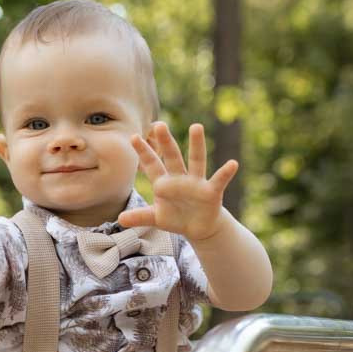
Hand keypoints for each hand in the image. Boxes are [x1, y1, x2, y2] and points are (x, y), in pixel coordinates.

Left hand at [118, 122, 237, 244]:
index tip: (133, 137)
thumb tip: (120, 219)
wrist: (198, 227)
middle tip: (158, 124)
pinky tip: (232, 164)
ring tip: (196, 126)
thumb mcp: (156, 218)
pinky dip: (226, 172)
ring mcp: (196, 183)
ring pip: (196, 160)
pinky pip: (219, 180)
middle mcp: (180, 178)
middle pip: (172, 157)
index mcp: (164, 182)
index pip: (152, 164)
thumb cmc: (176, 218)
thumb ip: (140, 216)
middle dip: (165, 142)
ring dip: (196, 145)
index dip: (143, 152)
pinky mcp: (211, 192)